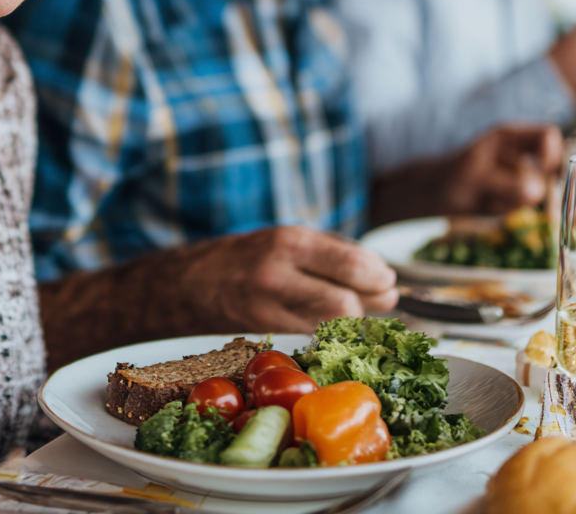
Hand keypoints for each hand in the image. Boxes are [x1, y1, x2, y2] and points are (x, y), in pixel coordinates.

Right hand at [174, 225, 398, 334]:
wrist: (187, 283)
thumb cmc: (244, 256)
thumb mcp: (285, 239)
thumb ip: (332, 255)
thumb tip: (383, 278)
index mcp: (288, 242)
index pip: (354, 267)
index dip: (380, 278)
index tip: (388, 280)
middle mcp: (278, 275)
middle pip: (347, 304)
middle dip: (372, 305)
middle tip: (384, 299)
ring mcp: (269, 310)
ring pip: (333, 326)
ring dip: (355, 321)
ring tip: (357, 309)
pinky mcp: (265, 335)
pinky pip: (313, 337)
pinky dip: (329, 332)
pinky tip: (328, 322)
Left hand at [439, 123, 561, 214]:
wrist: (439, 193)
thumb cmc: (453, 176)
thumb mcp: (477, 178)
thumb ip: (507, 184)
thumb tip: (536, 192)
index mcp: (511, 136)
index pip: (548, 136)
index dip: (551, 153)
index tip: (542, 172)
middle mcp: (521, 152)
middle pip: (553, 163)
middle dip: (539, 183)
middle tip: (517, 194)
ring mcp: (523, 172)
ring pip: (541, 188)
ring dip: (518, 198)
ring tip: (491, 196)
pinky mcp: (519, 191)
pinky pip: (529, 203)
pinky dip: (511, 207)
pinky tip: (491, 203)